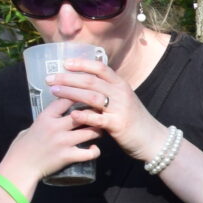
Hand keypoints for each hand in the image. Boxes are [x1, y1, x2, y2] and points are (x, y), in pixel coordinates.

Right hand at [0, 96, 98, 187]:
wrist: (20, 167)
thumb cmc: (22, 147)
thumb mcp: (31, 127)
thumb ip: (44, 120)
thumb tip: (54, 114)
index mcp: (45, 117)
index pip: (66, 100)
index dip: (78, 97)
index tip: (85, 99)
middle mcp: (56, 127)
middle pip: (83, 114)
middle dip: (94, 113)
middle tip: (99, 115)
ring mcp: (63, 142)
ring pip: (91, 131)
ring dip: (97, 131)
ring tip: (98, 131)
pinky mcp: (68, 156)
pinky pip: (89, 153)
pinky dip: (95, 151)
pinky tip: (93, 149)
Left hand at [47, 54, 167, 162]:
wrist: (152, 139)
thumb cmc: (134, 119)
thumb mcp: (123, 99)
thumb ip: (107, 91)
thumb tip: (85, 83)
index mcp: (120, 84)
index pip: (100, 67)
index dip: (82, 63)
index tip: (64, 63)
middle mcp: (120, 93)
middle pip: (91, 80)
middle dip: (68, 78)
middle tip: (50, 78)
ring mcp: (120, 108)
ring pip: (92, 96)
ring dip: (71, 93)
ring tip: (54, 91)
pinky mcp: (118, 124)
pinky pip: (98, 118)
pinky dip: (84, 115)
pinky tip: (71, 114)